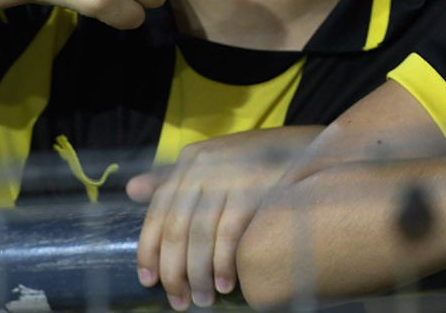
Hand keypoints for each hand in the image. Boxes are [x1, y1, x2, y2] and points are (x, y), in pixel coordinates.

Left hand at [128, 126, 321, 309]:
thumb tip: (132, 190)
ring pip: (199, 237)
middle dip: (174, 272)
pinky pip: (228, 235)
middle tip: (180, 302)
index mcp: (190, 160)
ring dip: (198, 275)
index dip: (148, 252)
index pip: (158, 212)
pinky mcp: (252, 188)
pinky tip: (226, 284)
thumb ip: (175, 179)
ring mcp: (229, 176)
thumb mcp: (216, 163)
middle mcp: (204, 165)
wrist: (313, 148)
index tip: (149, 282)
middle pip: (176, 229)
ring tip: (203, 299)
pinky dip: (224, 264)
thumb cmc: (262, 161)